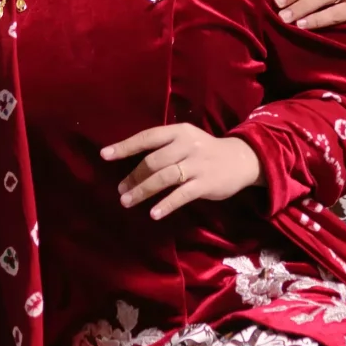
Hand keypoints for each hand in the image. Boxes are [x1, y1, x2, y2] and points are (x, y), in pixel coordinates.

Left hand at [101, 123, 262, 220]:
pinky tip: (153, 213)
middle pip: (153, 161)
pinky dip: (165, 204)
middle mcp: (187, 145)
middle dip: (133, 176)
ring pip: (163, 177)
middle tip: (119, 190)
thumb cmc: (205, 151)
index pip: (147, 137)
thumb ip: (164, 147)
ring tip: (127, 201)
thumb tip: (132, 162)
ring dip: (142, 191)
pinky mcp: (205, 183)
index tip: (105, 155)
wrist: (240, 160)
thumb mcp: (186, 140)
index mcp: (179, 132)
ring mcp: (197, 164)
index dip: (125, 146)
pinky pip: (181, 195)